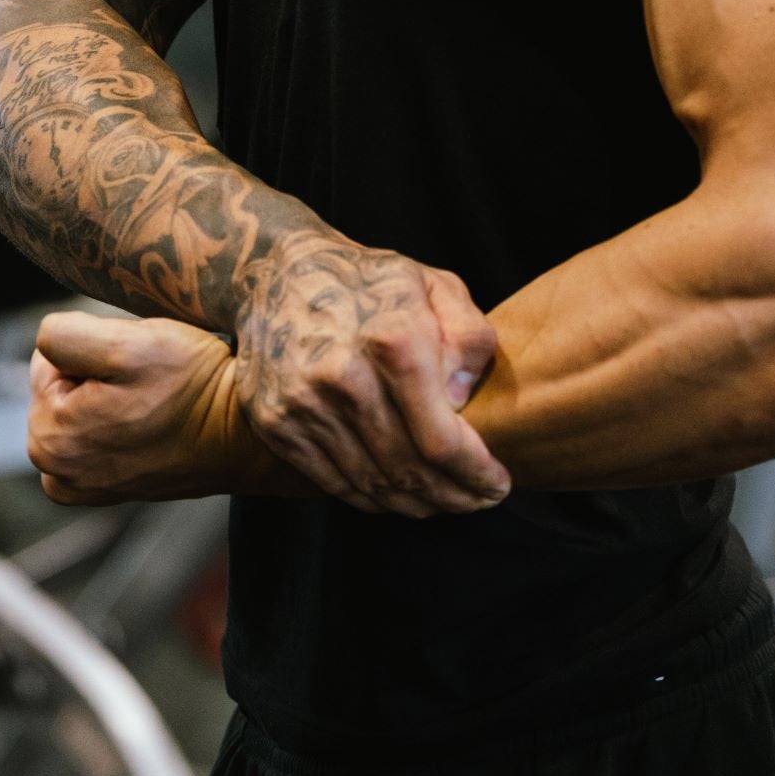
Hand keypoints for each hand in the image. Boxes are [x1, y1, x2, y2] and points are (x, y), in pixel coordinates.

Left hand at [28, 309, 238, 505]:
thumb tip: (46, 342)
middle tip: (147, 382)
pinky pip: (98, 432)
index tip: (132, 365)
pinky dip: (119, 420)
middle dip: (98, 372)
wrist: (245, 434)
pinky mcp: (111, 487)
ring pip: (82, 405)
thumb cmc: (191, 387)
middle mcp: (57, 472)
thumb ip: (63, 336)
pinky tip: (151, 422)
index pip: (50, 358)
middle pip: (63, 384)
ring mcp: (85, 485)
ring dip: (111, 394)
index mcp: (48, 439)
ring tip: (153, 401)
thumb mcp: (126, 344)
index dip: (94, 349)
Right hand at [232, 232, 511, 516]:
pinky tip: (397, 496)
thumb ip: (468, 335)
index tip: (498, 483)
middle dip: (453, 496)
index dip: (475, 473)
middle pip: (409, 469)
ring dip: (415, 504)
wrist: (277, 271)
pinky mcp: (276, 423)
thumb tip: (463, 399)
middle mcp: (344, 375)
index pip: (441, 438)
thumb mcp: (435, 284)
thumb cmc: (370, 280)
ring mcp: (305, 404)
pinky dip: (371, 499)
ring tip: (443, 502)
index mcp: (393, 338)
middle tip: (477, 501)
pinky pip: (333, 481)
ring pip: (372, 483)